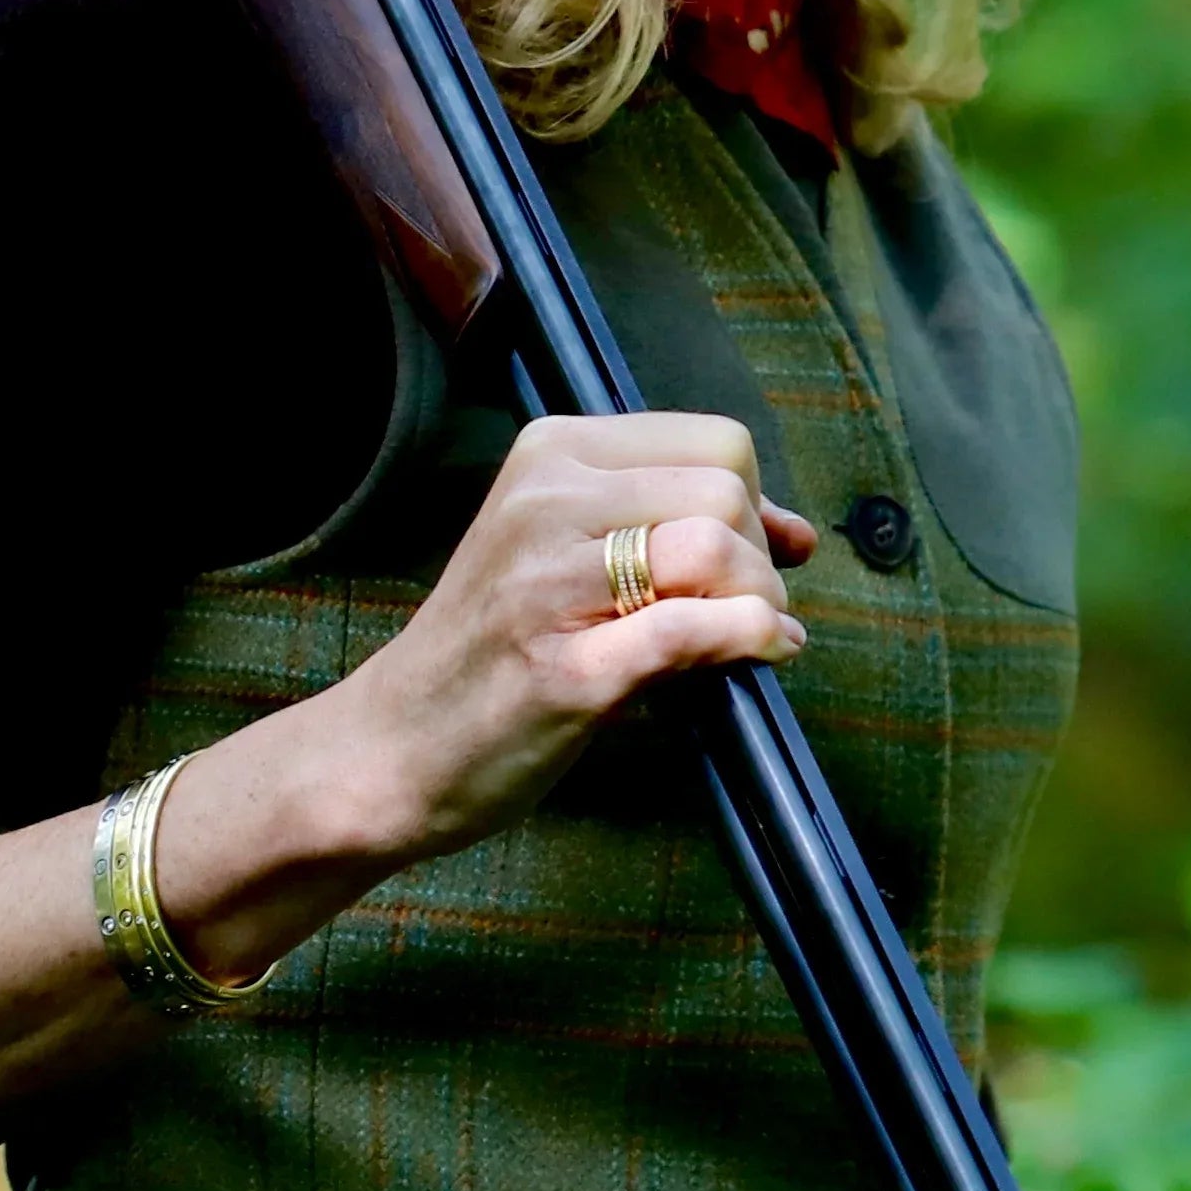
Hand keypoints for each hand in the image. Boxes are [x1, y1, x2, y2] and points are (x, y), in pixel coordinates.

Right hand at [323, 412, 814, 867]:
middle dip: (760, 555)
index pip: (715, 441)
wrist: (391, 749)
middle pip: (724, 489)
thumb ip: (678, 525)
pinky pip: (693, 629)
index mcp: (550, 455)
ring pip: (715, 547)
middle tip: (740, 609)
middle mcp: (545, 502)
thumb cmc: (493, 653)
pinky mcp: (567, 670)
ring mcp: (549, 584)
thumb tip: (800, 534)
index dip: (754, 503)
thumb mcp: (570, 554)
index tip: (743, 559)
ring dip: (759, 600)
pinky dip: (750, 638)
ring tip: (745, 637)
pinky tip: (764, 654)